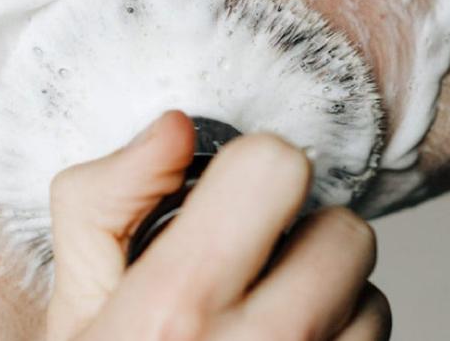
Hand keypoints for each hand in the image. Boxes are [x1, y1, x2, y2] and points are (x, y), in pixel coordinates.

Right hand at [45, 111, 390, 339]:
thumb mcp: (75, 305)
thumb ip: (107, 200)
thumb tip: (176, 129)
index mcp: (176, 309)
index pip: (280, 167)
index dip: (254, 175)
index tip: (235, 205)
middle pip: (348, 232)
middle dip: (305, 242)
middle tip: (256, 276)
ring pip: (375, 299)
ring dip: (332, 305)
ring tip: (270, 333)